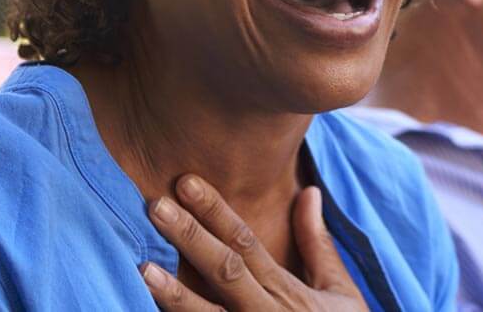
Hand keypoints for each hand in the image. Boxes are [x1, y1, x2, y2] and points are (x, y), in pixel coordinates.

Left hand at [141, 174, 365, 310]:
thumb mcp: (339, 290)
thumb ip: (317, 244)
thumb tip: (308, 191)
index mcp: (289, 293)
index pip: (246, 243)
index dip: (216, 212)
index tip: (187, 183)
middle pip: (224, 270)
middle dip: (190, 237)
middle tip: (155, 205)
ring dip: (175, 295)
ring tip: (143, 269)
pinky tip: (149, 311)